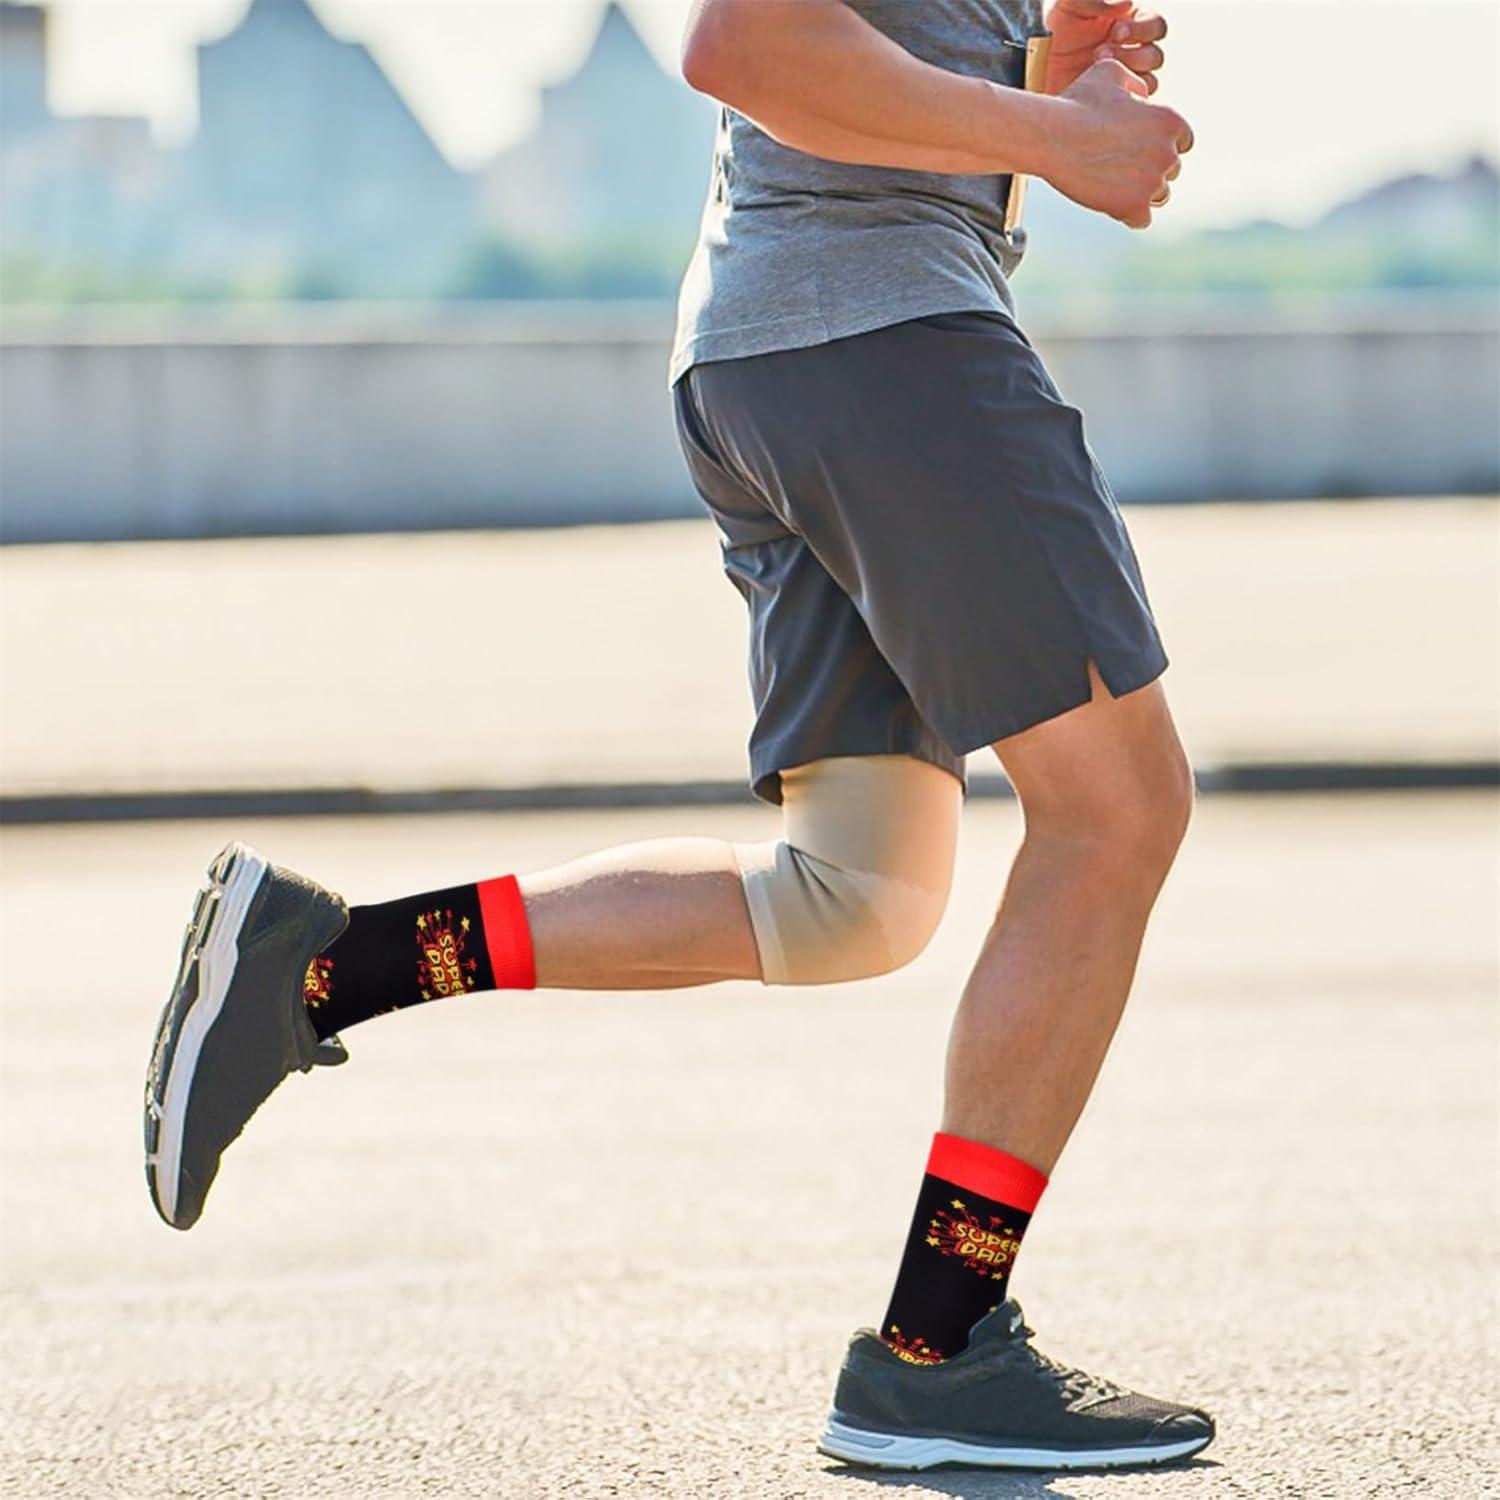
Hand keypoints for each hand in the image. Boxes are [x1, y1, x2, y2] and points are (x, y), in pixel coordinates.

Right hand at [1042, 58, 1192, 228]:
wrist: (1053, 137)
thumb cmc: (1076, 103)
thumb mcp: (1108, 74)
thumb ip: (1133, 82)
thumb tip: (1143, 94)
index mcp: (1170, 120)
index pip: (1184, 141)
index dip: (1162, 145)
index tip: (1140, 147)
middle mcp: (1168, 152)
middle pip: (1172, 170)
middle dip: (1151, 169)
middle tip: (1121, 168)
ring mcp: (1152, 182)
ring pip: (1160, 196)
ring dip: (1141, 193)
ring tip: (1114, 185)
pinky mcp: (1134, 207)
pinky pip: (1142, 220)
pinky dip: (1128, 215)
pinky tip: (1110, 203)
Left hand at [1044, 0, 1168, 95]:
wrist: (1031, 64)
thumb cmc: (1052, 27)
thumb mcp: (1069, 4)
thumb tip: (1127, 4)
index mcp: (1131, 25)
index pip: (1157, 26)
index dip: (1142, 29)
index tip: (1116, 32)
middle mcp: (1132, 52)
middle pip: (1155, 56)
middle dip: (1131, 55)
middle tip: (1100, 53)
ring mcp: (1124, 80)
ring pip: (1148, 83)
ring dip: (1127, 78)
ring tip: (1095, 71)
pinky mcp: (1112, 104)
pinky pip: (1132, 106)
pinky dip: (1120, 99)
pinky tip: (1096, 91)